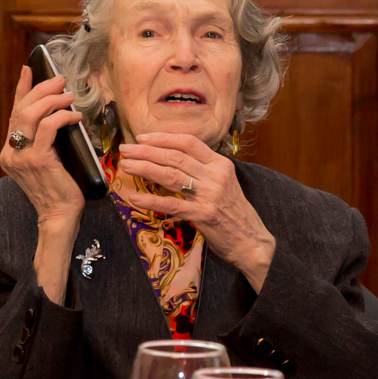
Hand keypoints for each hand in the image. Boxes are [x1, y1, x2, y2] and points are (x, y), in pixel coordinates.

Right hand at [2, 66, 87, 227]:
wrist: (59, 216)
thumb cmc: (58, 188)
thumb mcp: (47, 159)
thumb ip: (44, 139)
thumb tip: (57, 111)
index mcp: (10, 152)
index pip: (14, 114)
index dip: (21, 90)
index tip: (28, 70)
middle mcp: (10, 153)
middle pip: (22, 110)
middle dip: (41, 89)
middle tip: (59, 79)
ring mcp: (21, 157)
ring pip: (31, 115)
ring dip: (52, 99)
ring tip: (68, 94)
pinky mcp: (38, 160)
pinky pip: (49, 128)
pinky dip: (62, 117)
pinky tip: (74, 116)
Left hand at [113, 134, 275, 291]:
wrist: (251, 240)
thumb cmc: (234, 212)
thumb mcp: (224, 183)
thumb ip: (203, 170)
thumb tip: (171, 159)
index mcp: (220, 164)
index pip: (189, 142)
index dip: (163, 138)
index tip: (142, 138)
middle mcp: (215, 176)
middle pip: (175, 157)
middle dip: (146, 151)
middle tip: (126, 149)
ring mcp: (209, 195)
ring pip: (170, 175)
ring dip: (144, 168)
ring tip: (126, 165)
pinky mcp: (203, 215)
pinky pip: (171, 204)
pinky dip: (151, 200)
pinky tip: (134, 197)